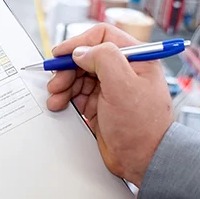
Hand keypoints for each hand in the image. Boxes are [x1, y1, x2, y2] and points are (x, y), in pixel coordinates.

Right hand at [45, 24, 172, 185]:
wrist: (144, 161)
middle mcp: (123, 70)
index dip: (79, 43)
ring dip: (64, 84)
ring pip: (78, 76)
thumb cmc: (143, 127)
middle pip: (86, 58)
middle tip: (56, 82)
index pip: (103, 37)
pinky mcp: (101, 105)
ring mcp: (111, 88)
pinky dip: (66, 97)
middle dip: (67, 68)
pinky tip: (59, 104)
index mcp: (136, 59)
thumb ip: (103, 59)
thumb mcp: (124, 85)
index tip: (61, 54)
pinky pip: (77, 94)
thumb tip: (81, 51)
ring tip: (55, 97)